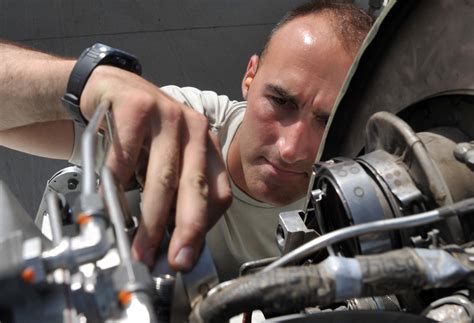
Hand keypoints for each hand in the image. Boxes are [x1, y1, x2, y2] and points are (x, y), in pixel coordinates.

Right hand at [81, 66, 231, 270]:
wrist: (113, 90)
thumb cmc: (142, 134)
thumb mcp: (167, 162)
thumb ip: (174, 194)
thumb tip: (174, 241)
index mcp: (208, 147)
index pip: (219, 192)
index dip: (205, 226)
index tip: (189, 252)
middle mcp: (195, 129)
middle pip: (196, 186)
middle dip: (187, 229)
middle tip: (175, 260)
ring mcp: (169, 115)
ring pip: (163, 176)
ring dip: (151, 218)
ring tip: (139, 244)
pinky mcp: (139, 107)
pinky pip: (126, 156)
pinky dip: (115, 186)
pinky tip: (109, 205)